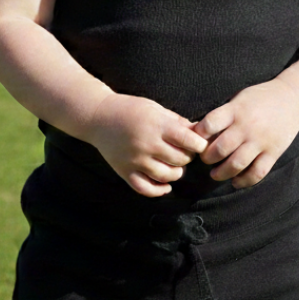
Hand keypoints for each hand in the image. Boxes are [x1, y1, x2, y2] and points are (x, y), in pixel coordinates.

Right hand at [85, 93, 208, 197]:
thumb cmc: (130, 109)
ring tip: (175, 166)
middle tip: (185, 153)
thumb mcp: (155, 108)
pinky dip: (159, 191)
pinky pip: (145, 189)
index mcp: (156, 126)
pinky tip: (165, 185)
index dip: (199, 144)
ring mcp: (135, 160)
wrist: (98, 116)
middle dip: (187, 158)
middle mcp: (146, 144)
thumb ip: (177, 121)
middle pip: (179, 160)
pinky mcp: (125, 172)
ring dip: (176, 174)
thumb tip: (199, 132)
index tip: (200, 144)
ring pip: (166, 176)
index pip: (188, 140)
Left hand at [194, 80, 298, 187]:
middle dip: (207, 158)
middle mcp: (247, 126)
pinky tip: (235, 181)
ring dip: (221, 173)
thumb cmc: (259, 98)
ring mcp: (261, 141)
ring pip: (236, 164)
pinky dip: (244, 181)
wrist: (293, 99)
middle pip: (220, 149)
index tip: (195, 140)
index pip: (210, 124)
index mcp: (236, 110)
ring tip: (215, 174)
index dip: (198, 135)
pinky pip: (257, 173)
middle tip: (205, 159)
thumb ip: (223, 114)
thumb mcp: (239, 99)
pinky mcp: (273, 152)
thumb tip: (198, 132)